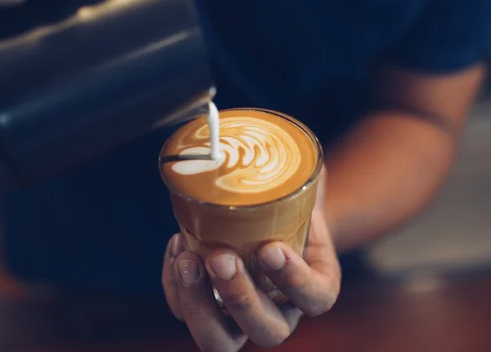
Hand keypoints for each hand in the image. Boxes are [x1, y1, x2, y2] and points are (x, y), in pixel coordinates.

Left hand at [162, 169, 341, 350]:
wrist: (270, 222)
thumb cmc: (289, 209)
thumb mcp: (303, 192)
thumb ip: (304, 178)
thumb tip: (299, 156)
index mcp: (315, 286)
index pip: (315, 298)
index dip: (294, 281)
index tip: (271, 247)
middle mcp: (281, 311)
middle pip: (265, 330)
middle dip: (240, 297)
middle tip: (221, 257)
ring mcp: (241, 317)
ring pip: (220, 339)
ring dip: (198, 303)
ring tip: (186, 258)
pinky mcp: (208, 310)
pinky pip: (186, 313)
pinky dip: (175, 286)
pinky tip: (177, 245)